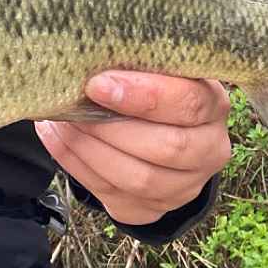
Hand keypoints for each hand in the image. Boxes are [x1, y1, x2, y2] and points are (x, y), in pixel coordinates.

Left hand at [35, 71, 230, 225]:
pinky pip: (112, 195)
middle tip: (72, 107)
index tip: (97, 84)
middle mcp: (209, 150)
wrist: (157, 132)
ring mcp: (184, 186)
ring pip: (139, 179)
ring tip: (60, 122)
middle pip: (166, 147)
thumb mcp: (156, 69)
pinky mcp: (154, 210)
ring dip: (89, 149)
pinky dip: (76, 165)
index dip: (143, 95)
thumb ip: (136, 64)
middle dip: (110, 127)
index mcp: (213, 106)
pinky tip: (55, 138)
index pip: (187, 103)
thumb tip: (89, 58)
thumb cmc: (152, 88)